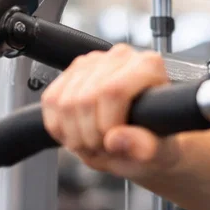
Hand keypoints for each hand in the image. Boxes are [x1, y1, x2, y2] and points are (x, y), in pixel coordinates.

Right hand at [40, 44, 177, 178]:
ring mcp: (92, 62)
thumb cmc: (156, 141)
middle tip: (104, 149)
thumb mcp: (159, 152)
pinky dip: (59, 127)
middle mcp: (120, 57)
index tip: (112, 144)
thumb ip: (144, 147)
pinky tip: (79, 134)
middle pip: (85, 99)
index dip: (106, 125)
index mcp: (148, 66)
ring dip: (74, 135)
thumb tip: (117, 138)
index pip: (113, 91)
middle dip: (89, 136)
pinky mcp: (70, 72)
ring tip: (94, 143)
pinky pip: (50, 102)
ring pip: (63, 102)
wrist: (144, 140)